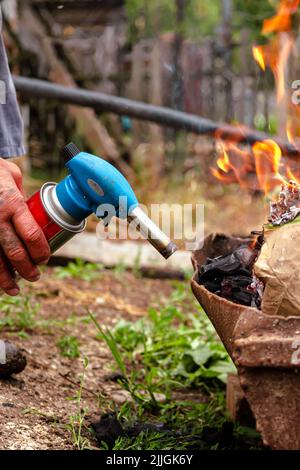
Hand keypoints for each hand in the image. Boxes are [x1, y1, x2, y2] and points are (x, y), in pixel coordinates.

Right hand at [0, 158, 49, 294]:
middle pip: (14, 251)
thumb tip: (36, 213)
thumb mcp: (13, 176)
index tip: (45, 258)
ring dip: (5, 278)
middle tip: (35, 276)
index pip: (31, 234)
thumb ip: (24, 197)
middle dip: (26, 268)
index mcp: (12, 203)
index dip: (40, 251)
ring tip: (14, 289)